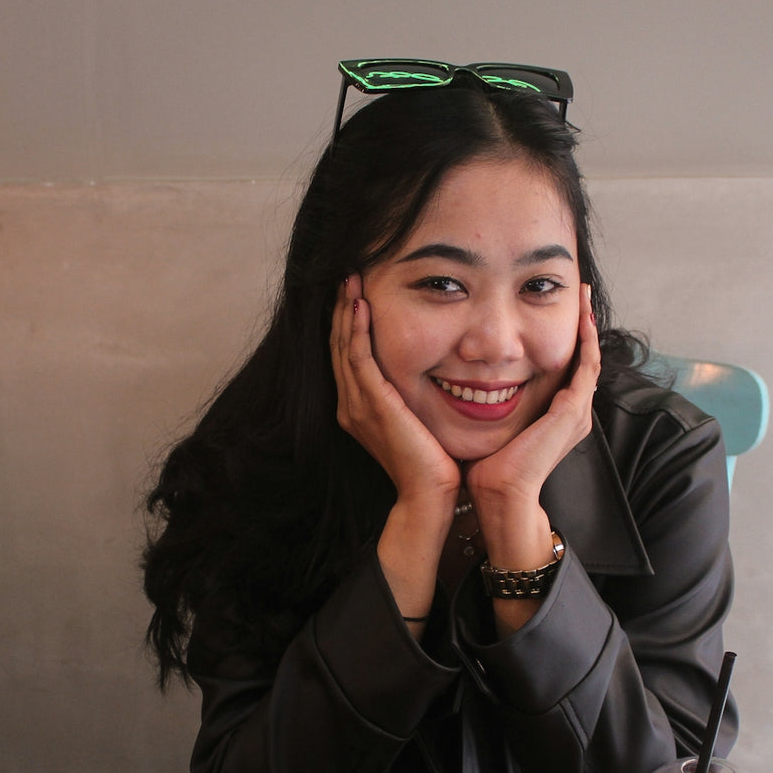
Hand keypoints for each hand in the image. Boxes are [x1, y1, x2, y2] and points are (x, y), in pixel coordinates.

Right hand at [332, 275, 460, 627]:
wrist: (430, 497)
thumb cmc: (432, 464)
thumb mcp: (419, 422)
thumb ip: (412, 399)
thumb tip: (431, 373)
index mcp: (359, 408)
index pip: (349, 355)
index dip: (349, 322)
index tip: (356, 292)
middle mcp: (351, 405)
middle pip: (339, 345)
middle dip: (342, 309)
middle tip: (348, 275)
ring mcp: (357, 406)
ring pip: (344, 347)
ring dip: (346, 311)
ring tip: (351, 280)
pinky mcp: (373, 407)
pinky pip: (358, 359)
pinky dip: (357, 331)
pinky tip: (361, 307)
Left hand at [467, 283, 599, 528]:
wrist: (502, 494)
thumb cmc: (490, 468)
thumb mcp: (493, 427)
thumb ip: (490, 405)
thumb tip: (466, 383)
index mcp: (557, 418)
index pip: (568, 369)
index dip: (567, 340)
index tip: (558, 310)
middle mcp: (573, 414)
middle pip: (585, 359)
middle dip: (584, 325)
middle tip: (579, 291)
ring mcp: (576, 413)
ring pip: (591, 358)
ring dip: (588, 325)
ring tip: (583, 295)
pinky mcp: (572, 411)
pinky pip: (587, 366)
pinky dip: (586, 340)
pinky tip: (582, 317)